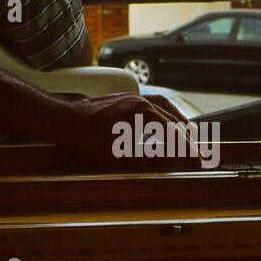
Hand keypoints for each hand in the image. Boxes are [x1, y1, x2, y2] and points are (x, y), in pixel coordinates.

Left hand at [54, 93, 198, 169]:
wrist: (62, 120)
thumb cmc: (87, 141)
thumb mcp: (119, 158)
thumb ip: (149, 161)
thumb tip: (175, 163)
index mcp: (145, 116)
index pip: (174, 135)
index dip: (187, 150)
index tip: (198, 162)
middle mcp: (142, 102)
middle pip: (173, 119)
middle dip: (186, 137)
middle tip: (196, 153)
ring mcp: (132, 97)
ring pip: (164, 106)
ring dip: (177, 120)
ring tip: (186, 133)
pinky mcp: (123, 98)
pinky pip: (151, 102)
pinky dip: (162, 112)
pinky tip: (159, 121)